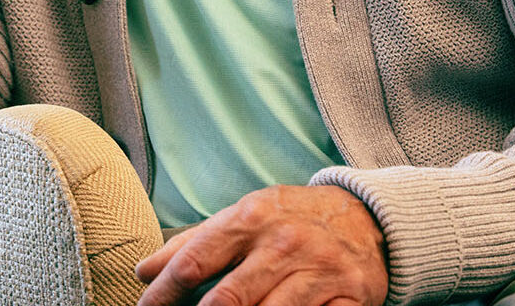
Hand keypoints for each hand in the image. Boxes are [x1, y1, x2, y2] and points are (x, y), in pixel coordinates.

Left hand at [136, 185, 388, 305]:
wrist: (369, 217)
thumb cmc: (292, 219)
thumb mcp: (244, 216)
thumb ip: (194, 243)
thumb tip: (145, 270)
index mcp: (251, 218)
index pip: (194, 262)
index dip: (162, 293)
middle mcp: (283, 244)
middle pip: (226, 300)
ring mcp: (318, 272)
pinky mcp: (349, 299)